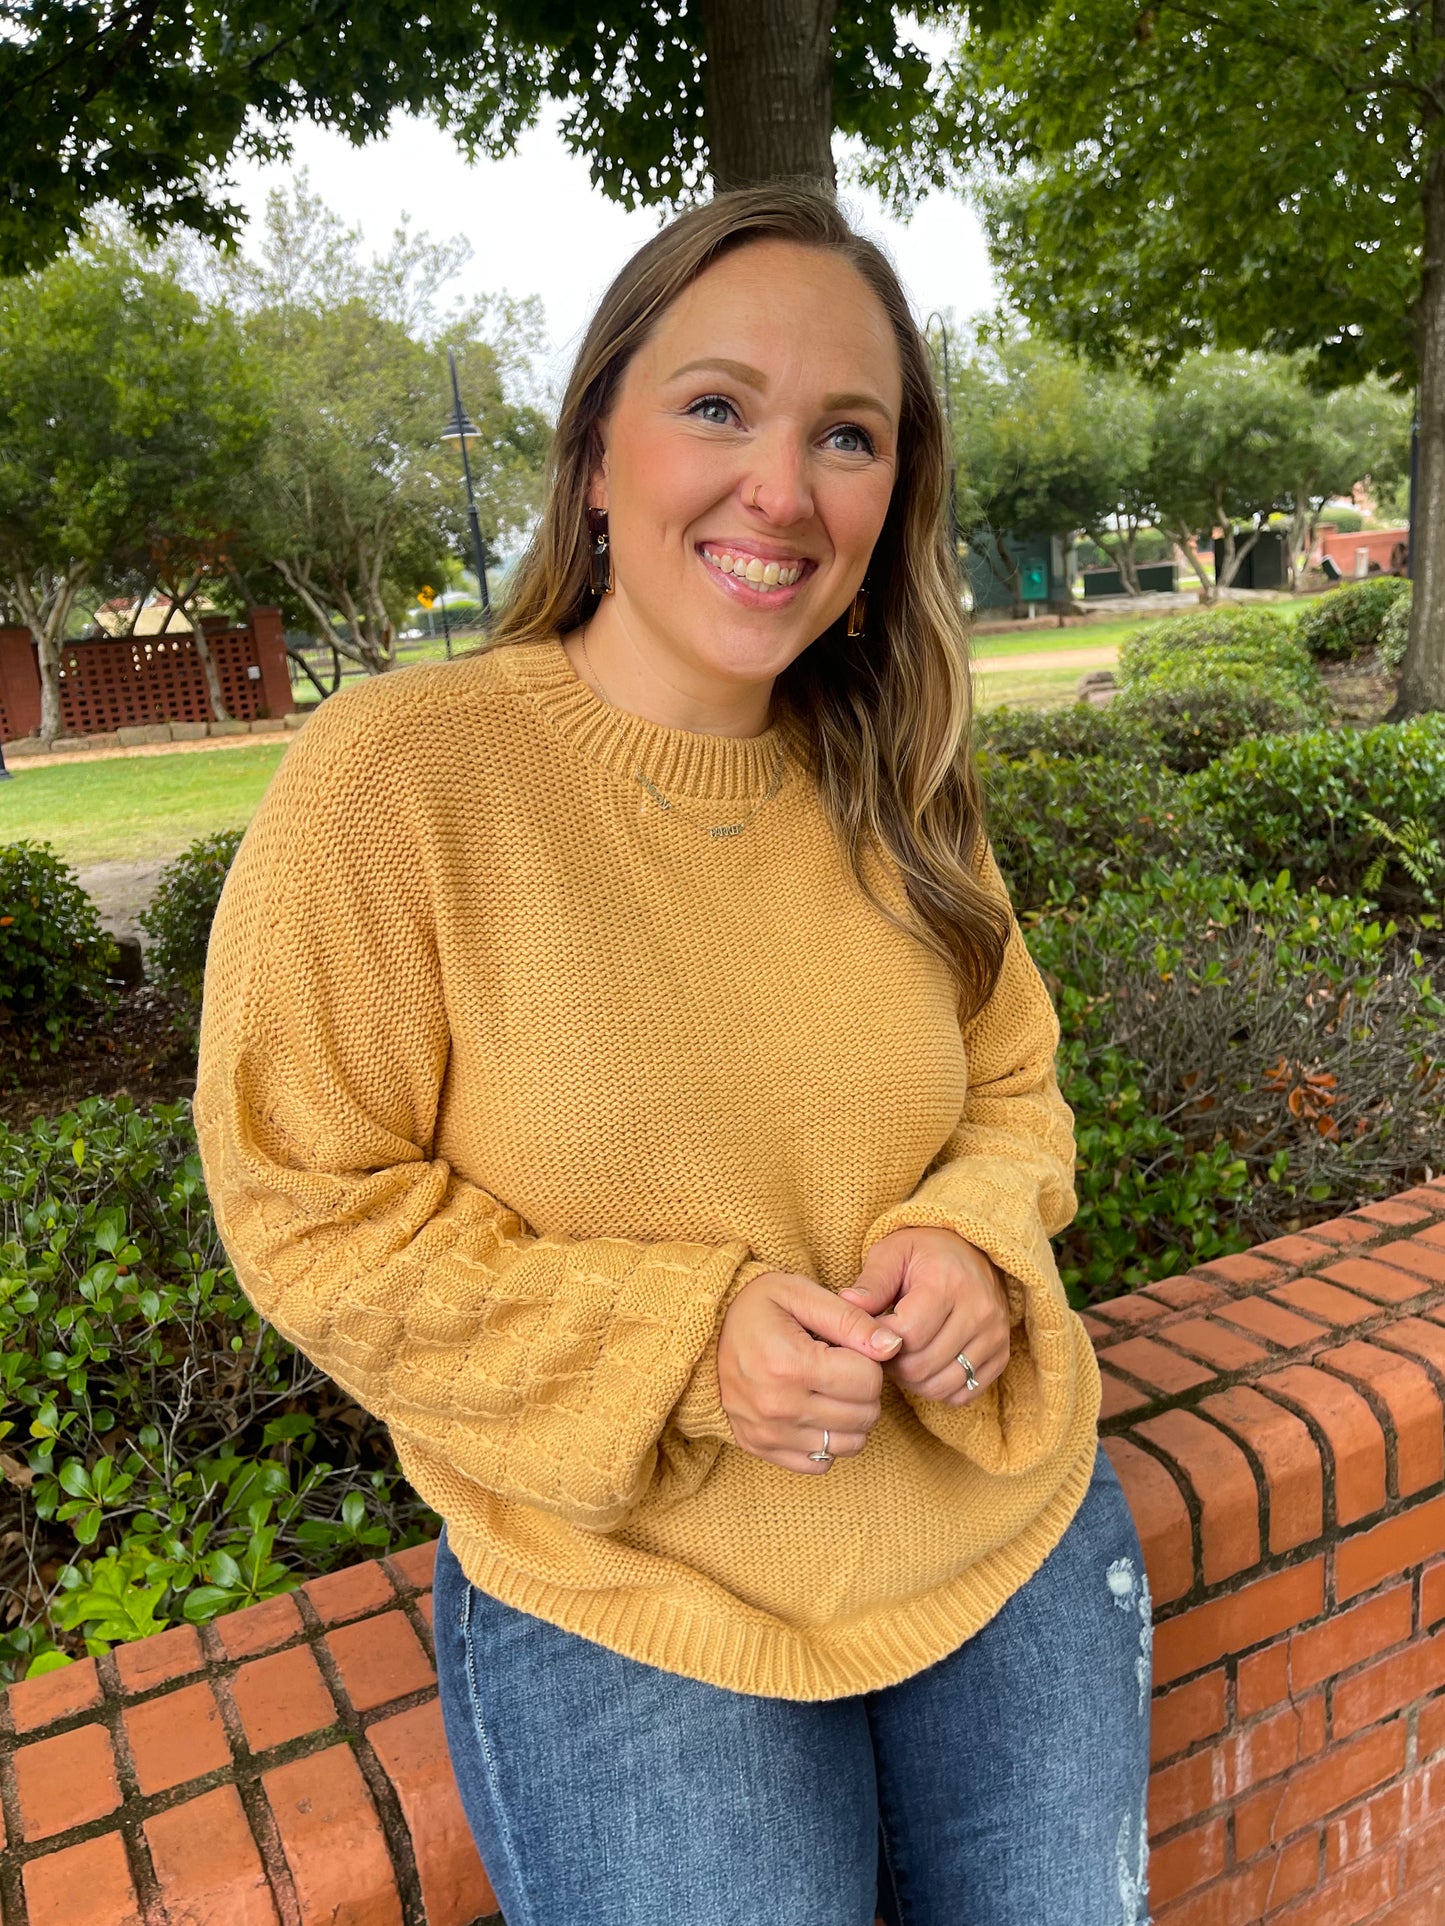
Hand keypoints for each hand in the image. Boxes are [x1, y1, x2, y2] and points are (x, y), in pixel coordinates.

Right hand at [717, 1270, 902, 1474]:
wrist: (702, 1335)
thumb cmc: (755, 1307)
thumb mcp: (800, 1293)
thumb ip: (850, 1318)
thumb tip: (893, 1346)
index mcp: (789, 1364)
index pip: (868, 1380)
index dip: (869, 1360)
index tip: (847, 1347)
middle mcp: (778, 1406)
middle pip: (864, 1415)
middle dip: (864, 1388)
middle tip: (841, 1366)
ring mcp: (769, 1433)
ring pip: (850, 1445)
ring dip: (851, 1417)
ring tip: (830, 1388)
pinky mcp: (762, 1449)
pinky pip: (821, 1463)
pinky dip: (828, 1440)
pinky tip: (816, 1411)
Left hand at [838, 1227, 1009, 1407]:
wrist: (970, 1250)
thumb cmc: (922, 1252)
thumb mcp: (891, 1253)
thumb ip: (871, 1283)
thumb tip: (846, 1306)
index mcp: (949, 1283)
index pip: (907, 1336)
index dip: (878, 1340)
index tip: (871, 1328)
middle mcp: (980, 1311)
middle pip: (921, 1366)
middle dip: (893, 1362)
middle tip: (884, 1344)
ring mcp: (995, 1336)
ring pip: (941, 1386)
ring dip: (913, 1379)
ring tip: (903, 1354)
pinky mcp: (1002, 1355)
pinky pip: (964, 1393)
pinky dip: (939, 1388)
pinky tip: (927, 1363)